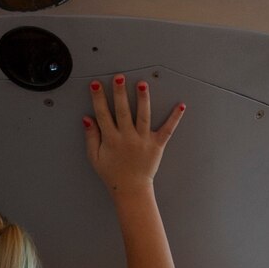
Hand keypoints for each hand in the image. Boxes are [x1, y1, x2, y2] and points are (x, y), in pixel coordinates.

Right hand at [83, 73, 183, 198]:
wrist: (131, 190)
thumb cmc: (112, 174)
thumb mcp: (95, 157)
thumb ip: (91, 137)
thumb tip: (87, 119)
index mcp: (111, 140)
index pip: (103, 114)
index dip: (98, 99)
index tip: (96, 85)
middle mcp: (127, 138)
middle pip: (123, 112)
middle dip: (120, 93)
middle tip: (119, 78)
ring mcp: (143, 141)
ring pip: (143, 117)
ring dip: (143, 100)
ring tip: (142, 84)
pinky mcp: (157, 145)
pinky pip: (167, 130)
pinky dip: (174, 118)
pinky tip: (180, 106)